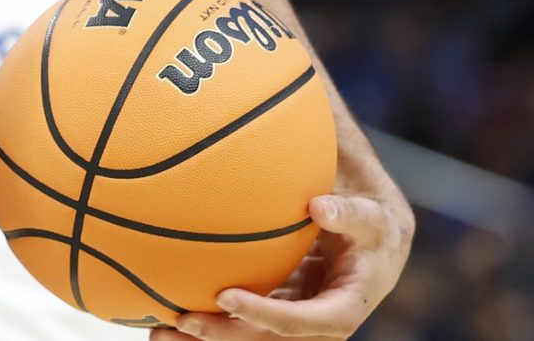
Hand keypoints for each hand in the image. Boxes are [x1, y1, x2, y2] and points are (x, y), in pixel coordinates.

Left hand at [177, 189, 413, 338]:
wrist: (375, 246)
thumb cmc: (372, 228)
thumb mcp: (371, 219)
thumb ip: (349, 212)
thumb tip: (319, 205)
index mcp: (341, 311)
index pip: (299, 322)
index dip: (263, 314)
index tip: (226, 296)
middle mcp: (312, 326)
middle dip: (223, 336)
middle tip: (182, 319)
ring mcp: (291, 322)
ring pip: (246, 339)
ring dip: (205, 340)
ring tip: (158, 332)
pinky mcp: (274, 313)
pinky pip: (239, 323)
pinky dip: (208, 321)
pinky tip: (165, 314)